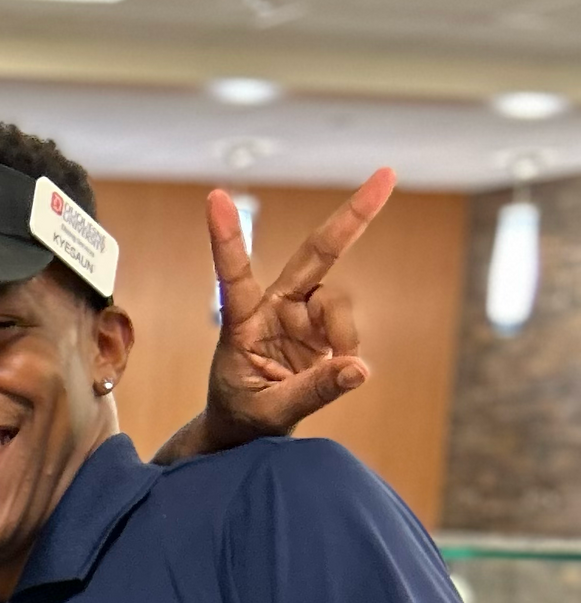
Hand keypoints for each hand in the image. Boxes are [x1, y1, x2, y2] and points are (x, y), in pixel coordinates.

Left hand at [199, 167, 396, 450]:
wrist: (245, 427)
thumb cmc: (242, 416)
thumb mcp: (268, 411)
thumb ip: (311, 392)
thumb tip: (359, 369)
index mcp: (241, 321)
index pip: (233, 275)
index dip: (227, 237)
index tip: (216, 196)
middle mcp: (273, 307)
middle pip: (316, 254)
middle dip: (351, 217)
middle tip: (387, 175)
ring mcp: (301, 314)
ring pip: (337, 301)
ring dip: (342, 331)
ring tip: (332, 366)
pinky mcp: (321, 328)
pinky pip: (347, 327)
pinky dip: (347, 347)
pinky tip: (337, 368)